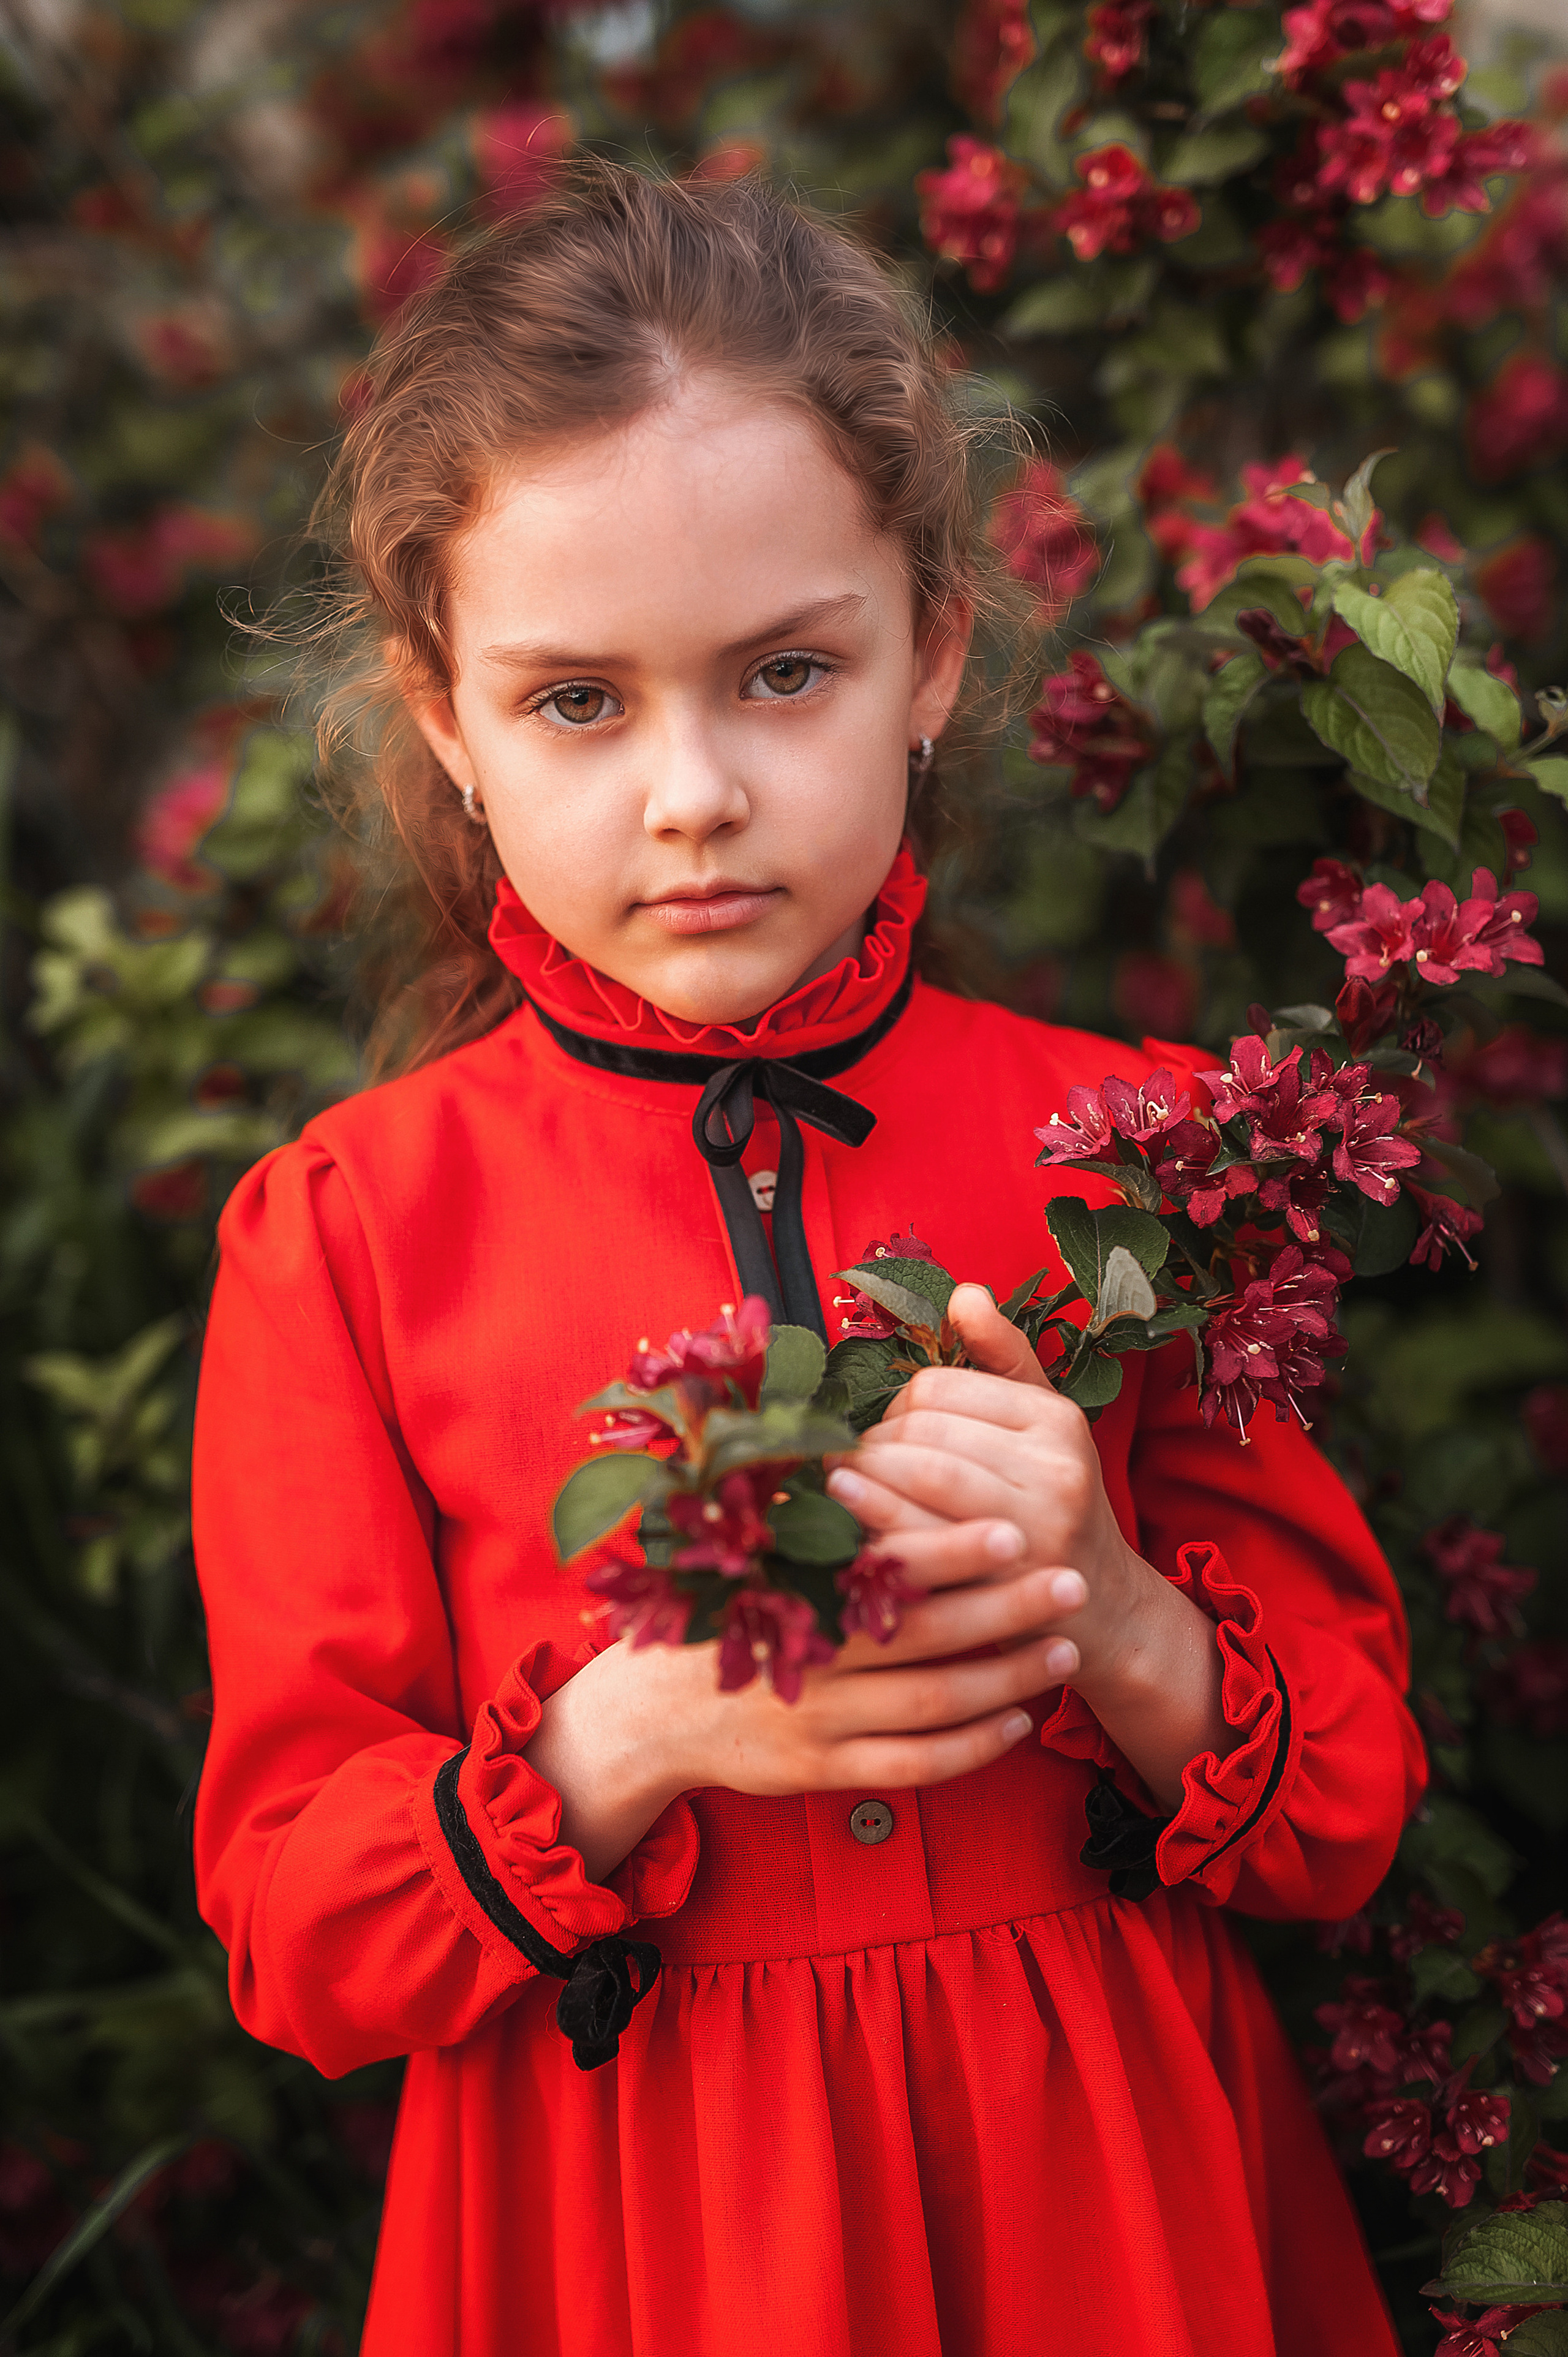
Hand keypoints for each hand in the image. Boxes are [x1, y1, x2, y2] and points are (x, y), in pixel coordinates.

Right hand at [526, 1508, 1070, 1881]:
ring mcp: (818, 1720)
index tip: (1013, 1525)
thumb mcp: (743, 1555)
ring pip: (931, 1706)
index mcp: (791, 1591)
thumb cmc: (712, 1614)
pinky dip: (970, 1748)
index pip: (886, 1565)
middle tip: (1070, 1579)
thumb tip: (869, 1452)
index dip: (951, 1549)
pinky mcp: (823, 1771)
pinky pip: (912, 1766)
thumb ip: (805, 1516)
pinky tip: (1016, 1723)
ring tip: (1064, 1650)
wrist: (648, 1714)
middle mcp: (808, 1658)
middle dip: (1003, 1608)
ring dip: (1005, 1678)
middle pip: (924, 1637)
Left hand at [826, 1283, 1148, 1700]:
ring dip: (864, 1480)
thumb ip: (1003, 1359)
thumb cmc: (1052, 1507)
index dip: (894, 1408)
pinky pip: (922, 1538)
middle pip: (923, 1430)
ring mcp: (1036, 1523)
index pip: (937, 1387)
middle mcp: (1055, 1465)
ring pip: (921, 1476)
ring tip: (839, 1485)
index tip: (887, 1435)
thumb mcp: (1042, 1428)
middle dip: (872, 1446)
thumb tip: (965, 1293)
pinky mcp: (1008, 1579)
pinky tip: (851, 1522)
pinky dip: (875, 1525)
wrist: (1100, 1610)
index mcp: (1054, 1418)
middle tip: (851, 1465)